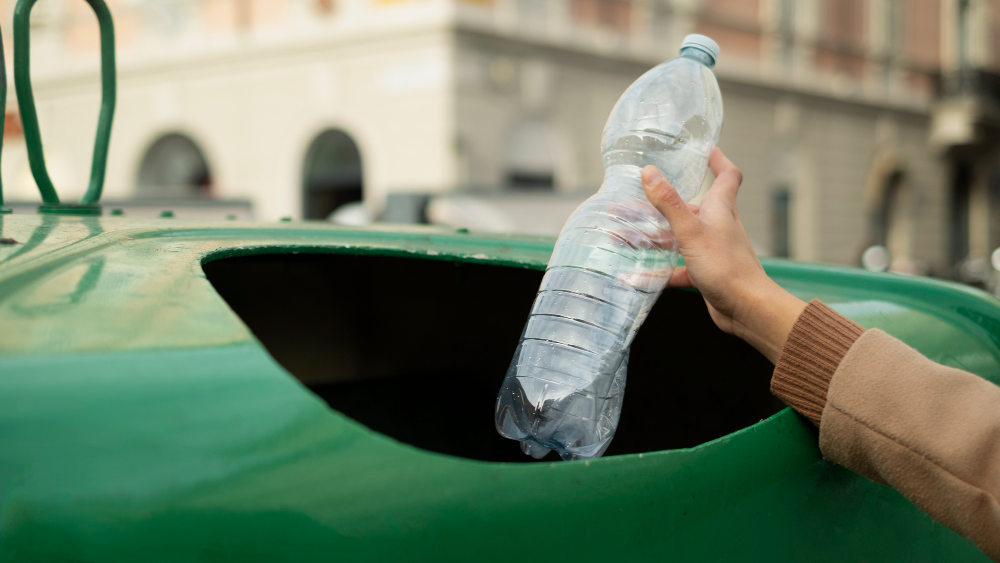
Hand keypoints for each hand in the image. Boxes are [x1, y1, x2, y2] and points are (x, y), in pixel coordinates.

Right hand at [641, 148, 805, 362]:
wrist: (746, 309)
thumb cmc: (727, 267)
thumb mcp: (691, 231)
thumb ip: (669, 203)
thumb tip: (650, 172)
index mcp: (720, 209)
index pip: (726, 175)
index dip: (717, 159)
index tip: (703, 148)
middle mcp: (717, 226)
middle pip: (687, 207)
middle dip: (659, 203)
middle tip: (631, 200)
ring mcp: (710, 250)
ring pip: (676, 238)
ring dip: (651, 236)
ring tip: (621, 235)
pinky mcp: (704, 274)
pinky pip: (675, 268)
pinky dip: (655, 271)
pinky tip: (634, 276)